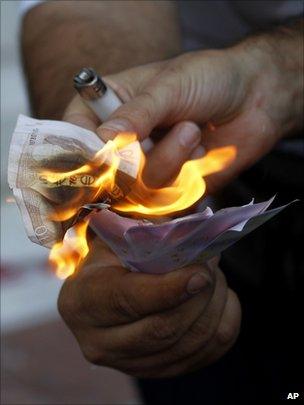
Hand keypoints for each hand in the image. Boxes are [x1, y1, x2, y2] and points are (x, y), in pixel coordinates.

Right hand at [58, 239, 240, 377]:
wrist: (104, 291)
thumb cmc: (113, 258)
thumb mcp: (120, 237)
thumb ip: (151, 237)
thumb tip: (194, 237)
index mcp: (83, 301)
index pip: (128, 301)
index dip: (169, 289)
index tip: (200, 272)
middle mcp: (100, 343)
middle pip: (164, 329)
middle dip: (200, 293)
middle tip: (211, 261)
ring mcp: (131, 365)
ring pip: (192, 342)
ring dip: (214, 302)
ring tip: (213, 274)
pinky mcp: (161, 371)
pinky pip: (209, 351)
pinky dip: (222, 320)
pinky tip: (215, 298)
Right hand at [79, 44, 297, 193]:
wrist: (255, 98)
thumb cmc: (209, 79)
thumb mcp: (170, 86)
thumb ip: (137, 113)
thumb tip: (102, 140)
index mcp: (109, 106)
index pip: (76, 135)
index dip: (83, 152)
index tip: (103, 157)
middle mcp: (122, 141)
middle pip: (105, 173)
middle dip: (141, 156)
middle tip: (177, 126)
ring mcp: (145, 165)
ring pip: (139, 189)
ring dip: (171, 160)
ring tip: (193, 130)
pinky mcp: (170, 186)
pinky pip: (166, 198)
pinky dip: (187, 175)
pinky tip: (201, 151)